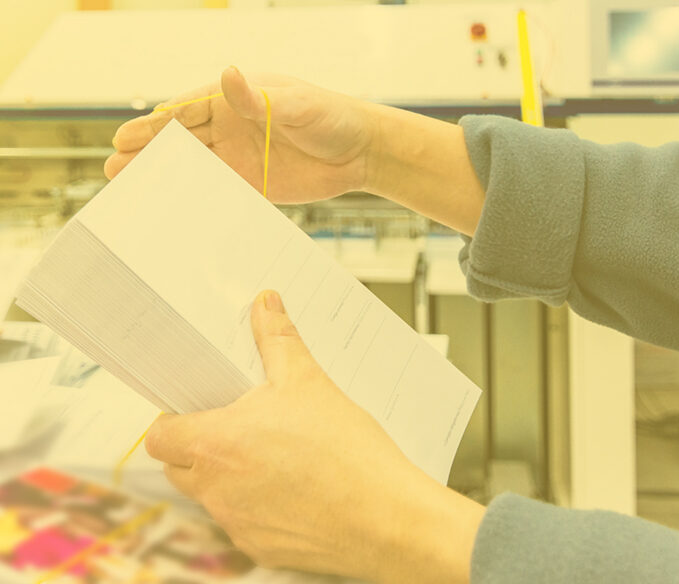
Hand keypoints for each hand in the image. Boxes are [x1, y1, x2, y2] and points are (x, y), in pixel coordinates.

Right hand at [105, 67, 376, 202]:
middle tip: (114, 169)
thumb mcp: (296, 104)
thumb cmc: (331, 116)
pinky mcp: (255, 185)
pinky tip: (174, 210)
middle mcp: (231, 128)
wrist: (361, 152)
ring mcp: (241, 158)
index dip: (154, 126)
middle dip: (148, 154)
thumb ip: (259, 98)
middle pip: (181, 142)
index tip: (124, 138)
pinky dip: (196, 200)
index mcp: (234, 100)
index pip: (185, 113)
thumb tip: (227, 75)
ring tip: (132, 190)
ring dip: (165, 178)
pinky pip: (219, 193)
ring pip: (194, 168)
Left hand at [145, 290, 482, 583]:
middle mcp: (216, 489)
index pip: (160, 436)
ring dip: (229, 477)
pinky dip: (258, 507)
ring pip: (212, 497)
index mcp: (218, 443)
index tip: (200, 410)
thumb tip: (264, 304)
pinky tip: (296, 491)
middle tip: (240, 429)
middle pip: (178, 467)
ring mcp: (236, 524)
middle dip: (198, 448)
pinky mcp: (260, 549)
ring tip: (277, 458)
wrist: (386, 517)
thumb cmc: (347, 452)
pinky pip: (243, 524)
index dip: (173, 420)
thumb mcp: (310, 382)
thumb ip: (278, 339)